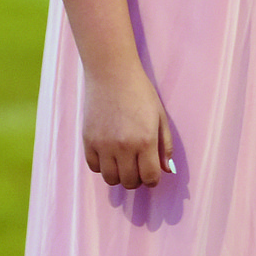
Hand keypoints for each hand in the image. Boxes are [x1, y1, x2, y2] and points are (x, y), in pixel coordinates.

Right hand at [82, 66, 174, 188]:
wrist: (112, 74)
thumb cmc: (140, 93)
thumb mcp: (160, 117)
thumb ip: (165, 146)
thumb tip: (167, 170)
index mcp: (145, 141)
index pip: (149, 177)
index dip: (152, 180)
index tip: (151, 174)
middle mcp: (123, 146)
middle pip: (129, 182)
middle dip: (137, 180)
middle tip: (138, 168)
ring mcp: (103, 145)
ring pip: (110, 179)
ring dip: (119, 176)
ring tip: (123, 164)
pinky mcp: (88, 140)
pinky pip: (94, 167)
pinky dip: (102, 166)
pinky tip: (109, 155)